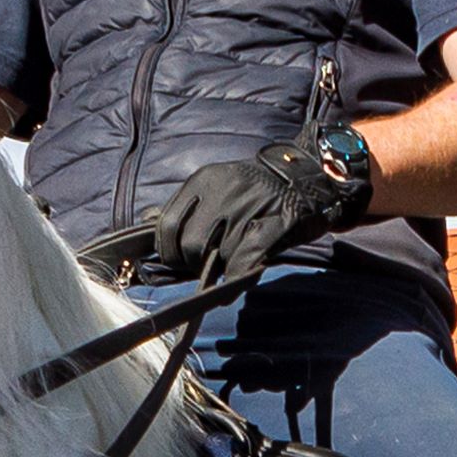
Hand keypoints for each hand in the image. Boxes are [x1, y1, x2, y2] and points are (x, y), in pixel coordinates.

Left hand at [120, 135, 367, 285]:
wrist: (309, 176)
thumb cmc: (259, 189)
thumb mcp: (218, 186)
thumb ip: (186, 205)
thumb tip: (147, 220)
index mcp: (205, 180)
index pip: (167, 224)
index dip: (168, 250)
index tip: (179, 259)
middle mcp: (223, 191)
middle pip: (189, 244)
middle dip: (193, 263)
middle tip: (208, 264)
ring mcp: (249, 208)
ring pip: (217, 256)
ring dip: (221, 267)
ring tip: (232, 259)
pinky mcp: (274, 226)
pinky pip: (245, 261)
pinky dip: (238, 276)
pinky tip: (239, 280)